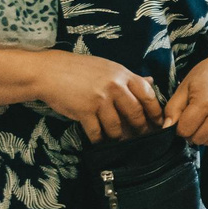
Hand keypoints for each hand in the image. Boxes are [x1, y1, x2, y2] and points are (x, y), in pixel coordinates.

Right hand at [37, 52, 163, 142]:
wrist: (49, 71)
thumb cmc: (79, 69)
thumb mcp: (108, 68)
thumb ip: (129, 77)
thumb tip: (150, 82)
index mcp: (123, 75)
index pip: (148, 95)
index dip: (155, 112)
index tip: (158, 123)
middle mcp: (115, 86)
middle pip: (136, 114)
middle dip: (140, 129)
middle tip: (141, 137)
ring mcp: (100, 100)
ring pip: (117, 127)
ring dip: (119, 137)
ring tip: (119, 141)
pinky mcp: (84, 111)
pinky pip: (97, 132)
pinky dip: (99, 140)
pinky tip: (99, 141)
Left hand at [164, 54, 207, 146]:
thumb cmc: (206, 75)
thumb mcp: (184, 87)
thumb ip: (173, 109)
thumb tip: (166, 128)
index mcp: (205, 102)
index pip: (185, 130)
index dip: (179, 127)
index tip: (182, 118)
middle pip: (198, 138)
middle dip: (191, 133)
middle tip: (191, 120)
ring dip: (203, 134)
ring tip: (203, 120)